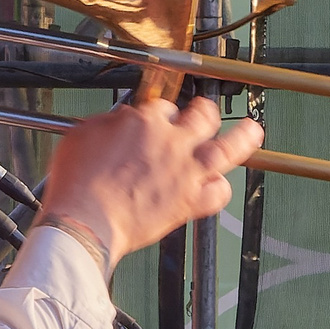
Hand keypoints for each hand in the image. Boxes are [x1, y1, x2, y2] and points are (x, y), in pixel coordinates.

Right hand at [39, 95, 264, 263]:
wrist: (83, 222)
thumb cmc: (76, 184)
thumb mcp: (83, 135)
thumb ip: (109, 125)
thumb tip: (121, 121)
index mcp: (144, 121)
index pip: (163, 106)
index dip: (163, 113)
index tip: (160, 119)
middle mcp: (171, 142)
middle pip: (202, 116)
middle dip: (205, 112)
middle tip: (205, 113)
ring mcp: (185, 172)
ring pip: (227, 148)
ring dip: (243, 137)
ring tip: (253, 131)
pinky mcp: (188, 203)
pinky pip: (219, 193)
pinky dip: (222, 189)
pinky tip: (221, 185)